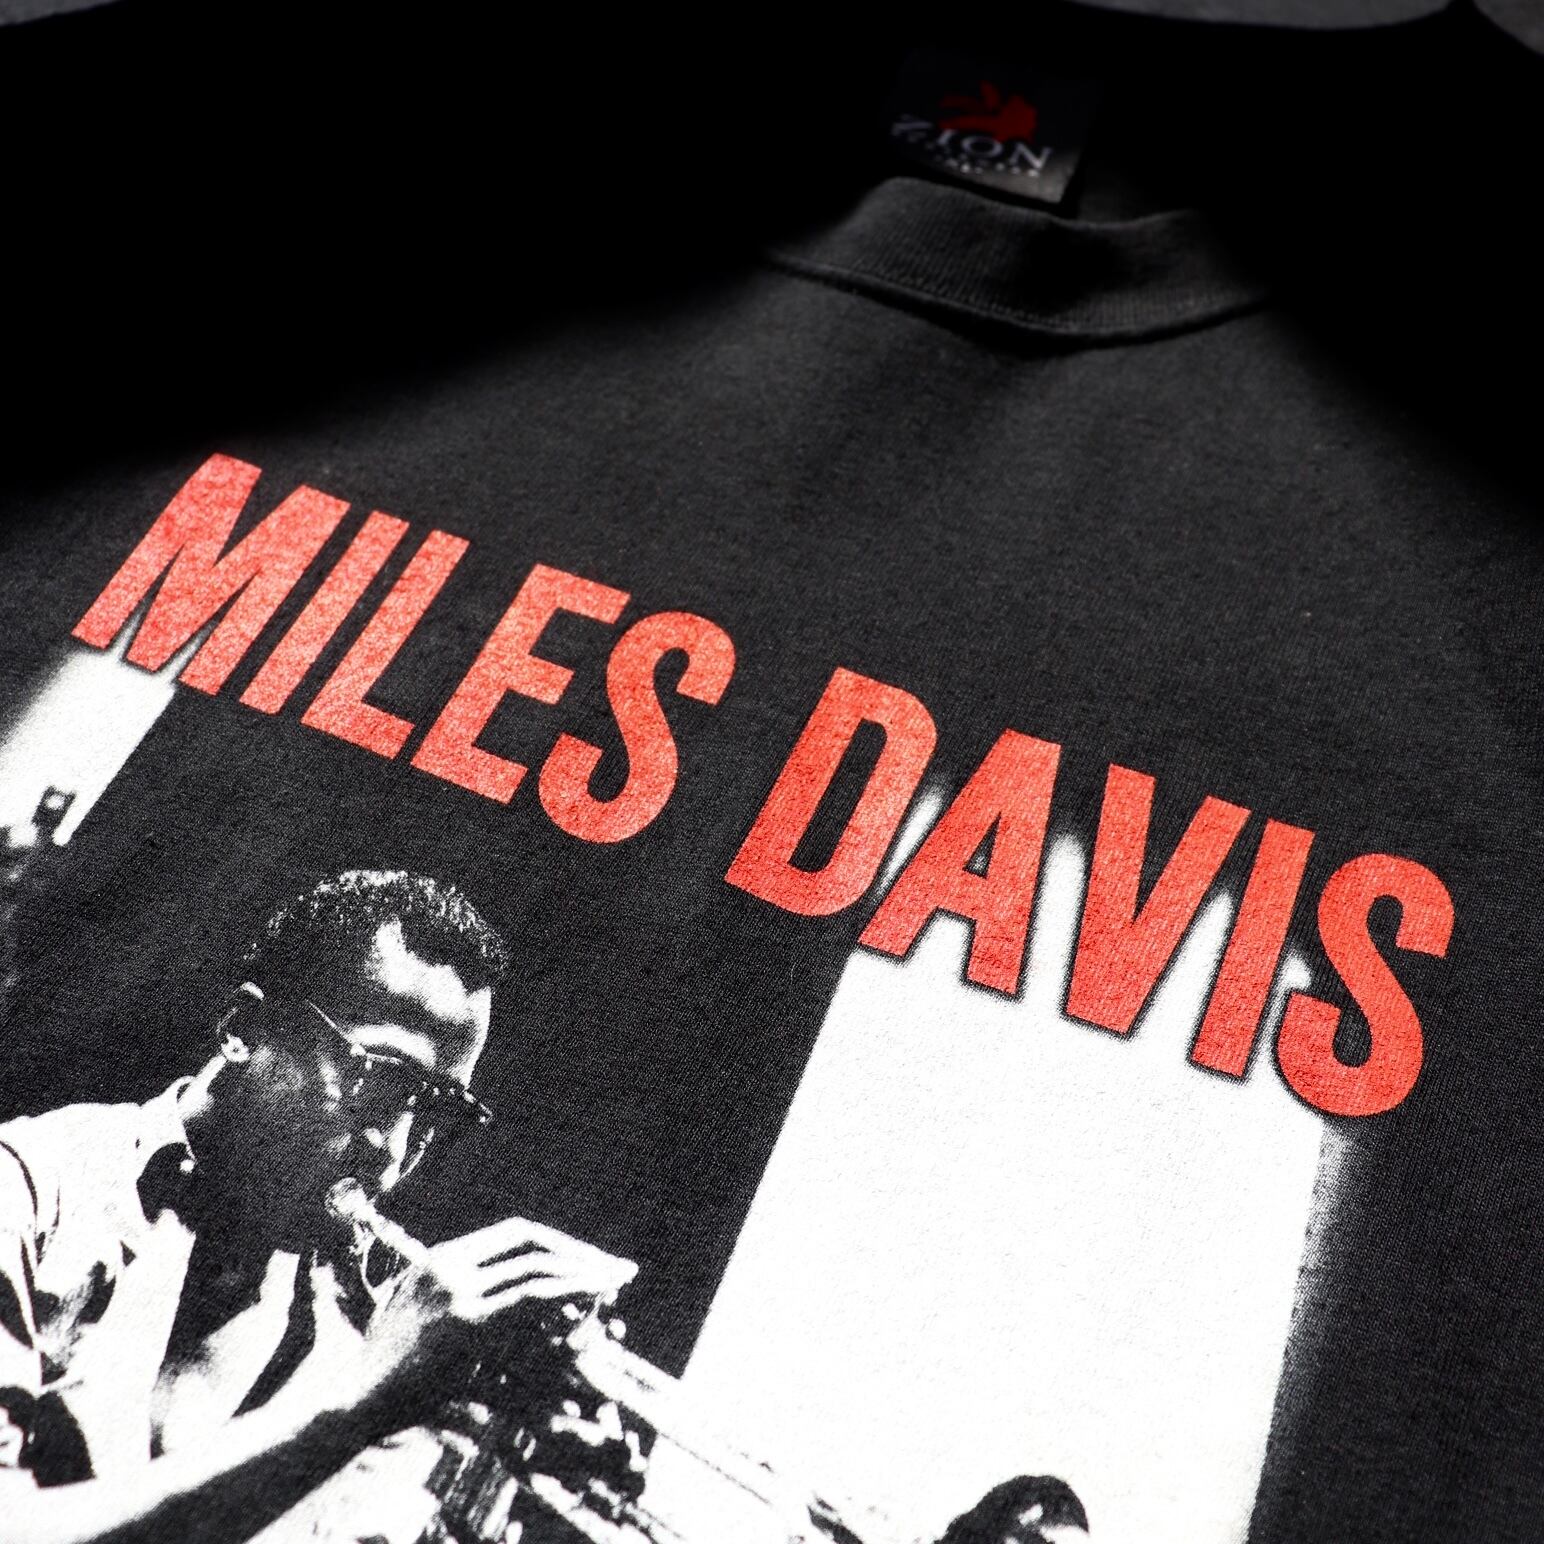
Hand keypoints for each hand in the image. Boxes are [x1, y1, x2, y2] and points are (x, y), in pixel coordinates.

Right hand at [351, 1215, 637, 1413]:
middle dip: (580, 1253)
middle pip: (531, 1242)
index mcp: (441, 1257)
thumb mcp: (415, 1310)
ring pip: (537, 1269)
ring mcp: (457, 1292)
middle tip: (617, 1270)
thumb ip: (454, 1288)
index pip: (513, 1232)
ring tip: (619, 1281)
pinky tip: (593, 1298)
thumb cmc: (390, 1367)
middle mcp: (449, 1265)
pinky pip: (530, 1301)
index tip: (587, 1257)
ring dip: (585, 1272)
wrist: (356, 1400)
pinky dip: (569, 1293)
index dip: (557, 1242)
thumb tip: (504, 1287)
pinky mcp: (465, 1324)